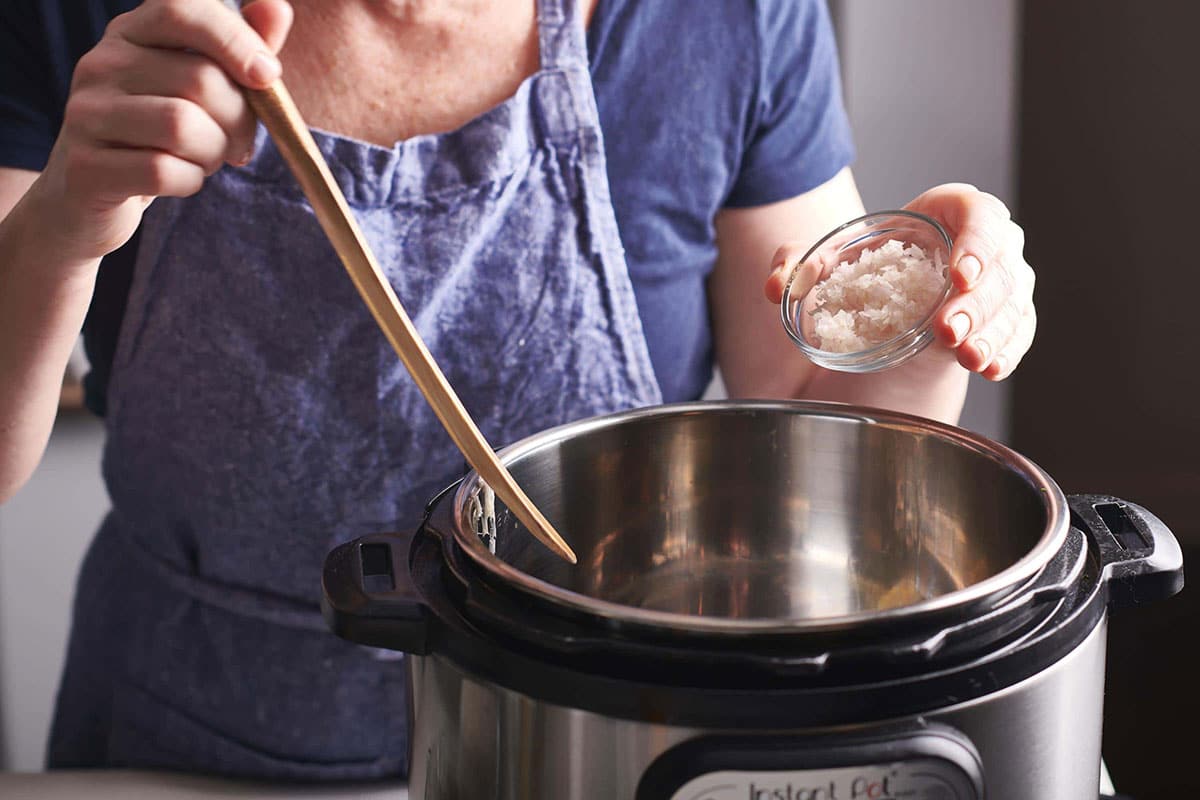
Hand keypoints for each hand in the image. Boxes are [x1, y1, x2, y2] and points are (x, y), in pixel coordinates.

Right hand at [31, 0, 293, 264]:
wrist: (93, 191)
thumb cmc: (163, 133)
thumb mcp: (204, 86)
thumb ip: (240, 48)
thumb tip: (276, 9)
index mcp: (132, 33)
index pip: (183, 8)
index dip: (235, 39)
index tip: (267, 76)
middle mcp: (101, 63)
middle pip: (200, 80)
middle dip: (239, 120)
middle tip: (238, 142)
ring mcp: (86, 113)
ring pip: (182, 127)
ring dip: (214, 153)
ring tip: (206, 159)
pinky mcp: (85, 165)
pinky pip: (162, 171)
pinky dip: (190, 182)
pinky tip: (183, 179)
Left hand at [764, 184, 1034, 381]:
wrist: (883, 299)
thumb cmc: (865, 265)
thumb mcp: (825, 260)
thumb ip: (796, 263)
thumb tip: (778, 286)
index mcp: (947, 213)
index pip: (980, 213)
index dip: (978, 239)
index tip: (959, 273)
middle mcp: (984, 245)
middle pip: (1002, 264)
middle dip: (980, 301)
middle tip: (949, 331)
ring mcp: (1000, 282)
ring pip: (1014, 302)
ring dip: (993, 332)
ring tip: (968, 356)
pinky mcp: (1004, 318)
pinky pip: (1019, 332)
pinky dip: (1007, 350)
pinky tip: (989, 368)